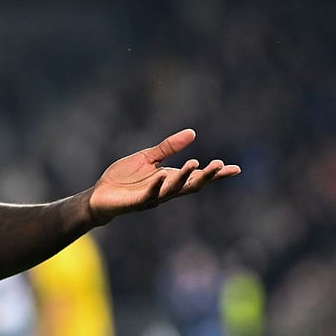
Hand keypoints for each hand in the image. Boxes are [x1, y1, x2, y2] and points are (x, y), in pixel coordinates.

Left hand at [88, 129, 240, 223]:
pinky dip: (156, 186)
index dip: (216, 174)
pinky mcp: (136, 202)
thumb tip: (192, 133)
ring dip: (184, 177)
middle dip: (206, 176)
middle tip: (220, 166)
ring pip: (172, 190)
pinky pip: (149, 195)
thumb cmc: (125, 178)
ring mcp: (152, 198)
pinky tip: (162, 175)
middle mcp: (165, 190)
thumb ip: (168, 147)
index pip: (198, 177)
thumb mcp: (148, 157)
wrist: (100, 195)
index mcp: (171, 179)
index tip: (235, 169)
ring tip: (194, 164)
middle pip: (191, 185)